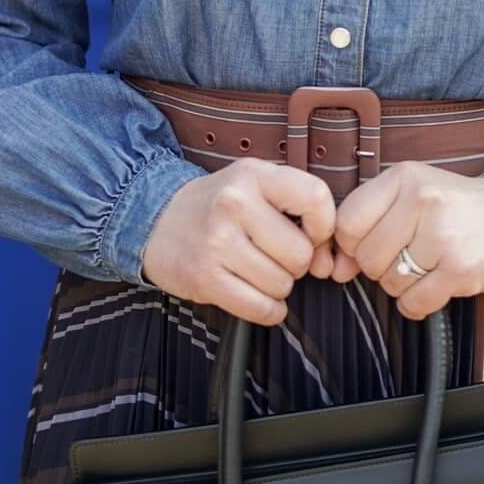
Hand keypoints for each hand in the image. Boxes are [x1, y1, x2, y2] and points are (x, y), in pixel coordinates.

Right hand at [139, 159, 336, 323]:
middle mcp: (234, 203)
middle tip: (275, 255)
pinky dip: (267, 310)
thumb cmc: (218, 205)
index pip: (315, 198)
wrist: (157, 220)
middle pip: (299, 253)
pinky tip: (256, 295)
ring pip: (281, 284)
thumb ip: (295, 207)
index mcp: (253, 174)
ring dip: (277, 286)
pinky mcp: (204, 278)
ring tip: (256, 270)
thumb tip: (326, 259)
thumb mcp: (254, 184)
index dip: (324, 226)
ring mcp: (217, 242)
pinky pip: (260, 308)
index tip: (313, 236)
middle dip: (295, 263)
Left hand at [326, 163, 483, 317]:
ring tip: (427, 265)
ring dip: (402, 285)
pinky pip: (414, 303)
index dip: (351, 244)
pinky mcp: (460, 269)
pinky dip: (418, 303)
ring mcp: (442, 236)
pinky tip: (435, 285)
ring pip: (389, 282)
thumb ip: (371, 221)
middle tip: (407, 255)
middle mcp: (423, 201)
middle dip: (380, 266)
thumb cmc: (457, 207)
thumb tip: (336, 267)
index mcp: (405, 177)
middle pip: (366, 257)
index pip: (348, 222)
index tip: (367, 246)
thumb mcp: (414, 193)